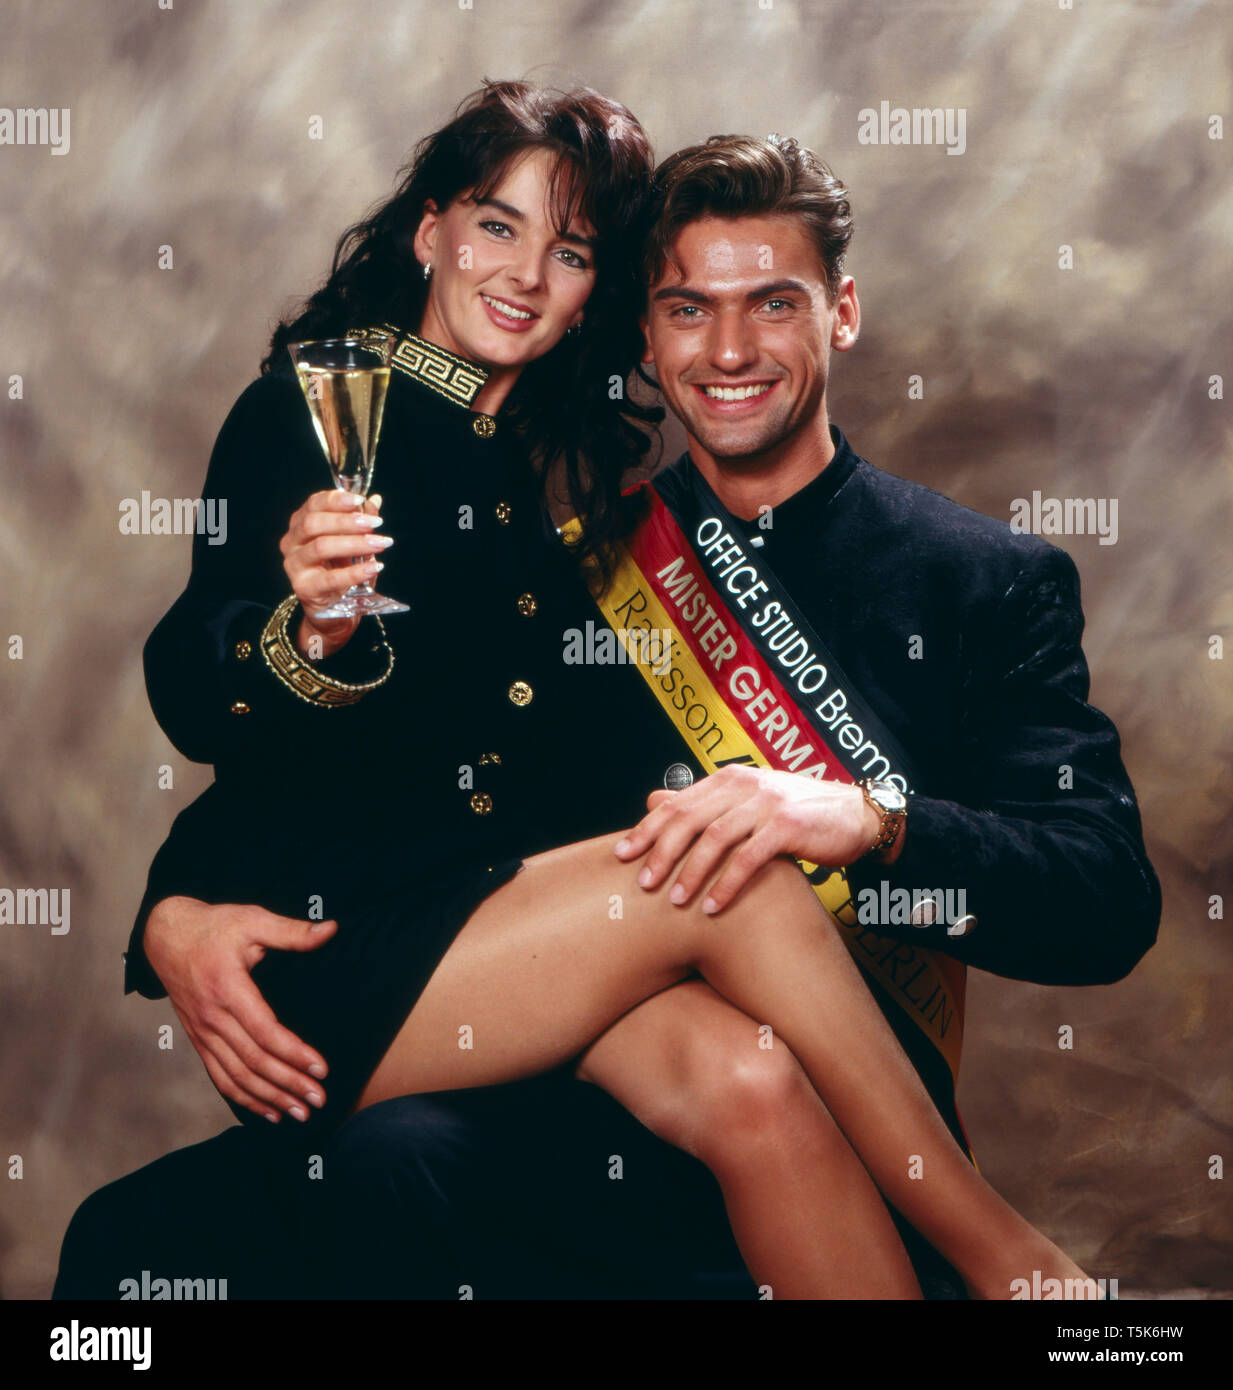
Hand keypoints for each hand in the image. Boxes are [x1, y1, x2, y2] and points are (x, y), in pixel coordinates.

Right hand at [143, 895, 337, 1122]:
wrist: (166, 936)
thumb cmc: (214, 927)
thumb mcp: (252, 919)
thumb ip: (291, 931)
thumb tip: (331, 929)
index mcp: (228, 988)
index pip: (264, 1031)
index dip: (293, 1053)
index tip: (321, 1068)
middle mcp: (212, 1017)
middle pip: (253, 1061)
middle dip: (288, 1084)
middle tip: (319, 1099)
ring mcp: (202, 1033)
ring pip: (236, 1076)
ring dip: (269, 1098)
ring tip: (300, 1113)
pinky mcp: (198, 1040)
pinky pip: (220, 1077)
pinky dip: (244, 1098)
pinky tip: (269, 1110)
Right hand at [279, 491, 390, 658]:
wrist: (333, 610)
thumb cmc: (340, 571)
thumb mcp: (354, 544)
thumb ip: (362, 522)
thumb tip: (374, 501)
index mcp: (301, 525)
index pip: (313, 504)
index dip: (336, 499)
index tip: (360, 501)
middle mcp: (292, 542)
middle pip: (314, 524)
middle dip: (347, 521)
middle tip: (376, 523)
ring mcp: (294, 566)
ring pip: (321, 547)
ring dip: (355, 544)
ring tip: (380, 544)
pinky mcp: (304, 588)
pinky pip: (330, 578)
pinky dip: (355, 572)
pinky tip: (375, 567)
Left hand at [613, 765, 897, 914]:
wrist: (856, 815)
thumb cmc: (796, 815)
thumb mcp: (749, 802)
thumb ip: (707, 805)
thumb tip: (653, 802)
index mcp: (729, 779)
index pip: (676, 803)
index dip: (646, 829)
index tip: (622, 855)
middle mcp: (744, 786)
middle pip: (688, 819)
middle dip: (660, 852)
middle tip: (641, 883)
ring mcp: (766, 804)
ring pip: (715, 838)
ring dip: (690, 872)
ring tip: (674, 901)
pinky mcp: (788, 826)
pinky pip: (748, 858)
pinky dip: (727, 884)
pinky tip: (713, 907)